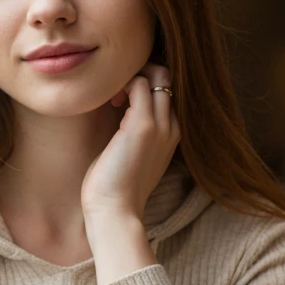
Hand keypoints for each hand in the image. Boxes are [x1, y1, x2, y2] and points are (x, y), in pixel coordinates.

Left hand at [80, 60, 180, 220]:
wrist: (116, 211)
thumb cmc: (115, 186)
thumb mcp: (130, 154)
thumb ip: (132, 132)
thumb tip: (118, 109)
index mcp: (172, 134)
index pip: (169, 92)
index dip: (147, 84)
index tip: (121, 99)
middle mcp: (172, 126)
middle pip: (168, 78)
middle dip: (142, 72)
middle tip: (117, 91)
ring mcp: (161, 125)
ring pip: (159, 75)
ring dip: (132, 75)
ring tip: (114, 97)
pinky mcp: (143, 125)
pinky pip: (140, 84)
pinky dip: (124, 82)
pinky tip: (111, 100)